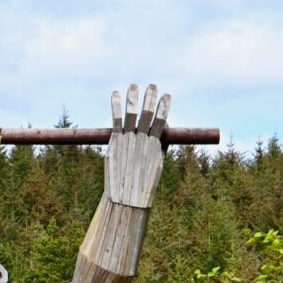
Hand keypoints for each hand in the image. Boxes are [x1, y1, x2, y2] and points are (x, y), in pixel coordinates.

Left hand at [104, 83, 170, 208]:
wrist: (128, 196)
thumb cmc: (143, 183)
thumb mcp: (156, 164)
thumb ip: (160, 145)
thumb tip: (165, 130)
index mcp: (155, 145)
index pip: (161, 121)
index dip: (164, 108)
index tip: (168, 96)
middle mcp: (142, 140)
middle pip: (148, 115)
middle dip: (150, 99)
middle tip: (153, 86)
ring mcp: (128, 140)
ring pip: (132, 115)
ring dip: (133, 99)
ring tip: (134, 86)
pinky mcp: (116, 142)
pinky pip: (116, 120)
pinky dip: (115, 106)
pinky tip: (115, 94)